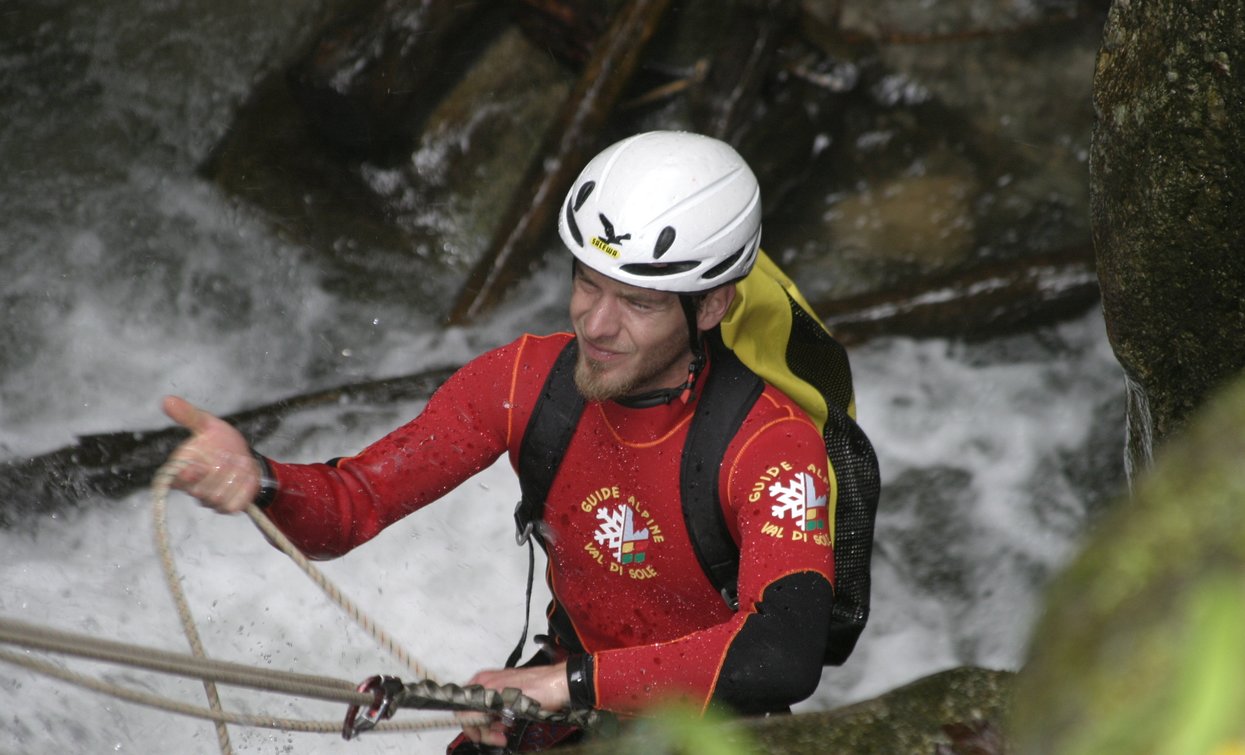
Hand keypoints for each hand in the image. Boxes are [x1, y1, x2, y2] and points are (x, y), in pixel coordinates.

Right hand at [161, 395, 259, 513]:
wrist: (245, 455)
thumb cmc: (220, 439)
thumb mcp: (207, 424)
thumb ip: (188, 415)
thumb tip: (167, 399)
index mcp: (182, 468)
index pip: (175, 480)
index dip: (186, 476)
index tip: (198, 465)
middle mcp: (192, 487)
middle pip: (200, 491)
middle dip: (219, 472)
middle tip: (228, 456)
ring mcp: (209, 499)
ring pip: (218, 498)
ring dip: (233, 479)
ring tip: (239, 463)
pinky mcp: (227, 507)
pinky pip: (233, 506)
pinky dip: (243, 490)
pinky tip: (246, 476)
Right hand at [457, 662, 569, 747]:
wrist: (561, 684)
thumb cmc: (538, 691)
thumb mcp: (507, 701)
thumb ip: (482, 709)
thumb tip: (465, 719)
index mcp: (482, 682)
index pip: (462, 708)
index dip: (469, 726)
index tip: (481, 737)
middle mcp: (486, 684)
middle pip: (472, 712)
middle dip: (482, 730)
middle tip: (499, 740)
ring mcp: (497, 689)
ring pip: (483, 714)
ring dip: (490, 728)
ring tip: (504, 735)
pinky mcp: (508, 695)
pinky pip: (495, 712)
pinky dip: (498, 722)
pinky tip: (507, 728)